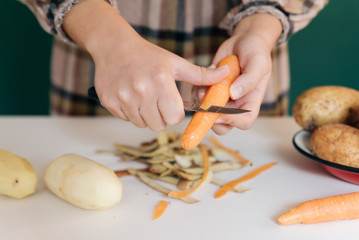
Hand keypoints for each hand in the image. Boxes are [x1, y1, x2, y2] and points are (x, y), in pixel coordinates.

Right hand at [93, 36, 228, 130]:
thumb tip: (226, 74)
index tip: (171, 103)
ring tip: (144, 97)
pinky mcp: (109, 102)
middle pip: (159, 125)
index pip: (175, 117)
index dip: (175, 112)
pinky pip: (126, 119)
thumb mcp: (176, 63)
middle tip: (157, 100)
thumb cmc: (148, 55)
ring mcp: (123, 98)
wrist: (114, 47)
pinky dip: (131, 113)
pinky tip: (131, 96)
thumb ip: (201, 75)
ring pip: (142, 124)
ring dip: (146, 116)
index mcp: (161, 82)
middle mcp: (141, 91)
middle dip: (161, 116)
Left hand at [193, 13, 281, 134]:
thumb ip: (249, 80)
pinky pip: (198, 96)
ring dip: (203, 98)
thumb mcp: (258, 63)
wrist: (243, 41)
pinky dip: (199, 85)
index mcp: (250, 102)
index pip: (244, 122)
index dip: (232, 120)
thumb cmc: (256, 52)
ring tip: (210, 78)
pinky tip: (211, 68)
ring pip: (206, 112)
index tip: (221, 110)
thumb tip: (234, 95)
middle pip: (222, 125)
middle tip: (207, 102)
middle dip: (211, 117)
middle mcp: (235, 105)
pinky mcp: (209, 90)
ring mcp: (221, 98)